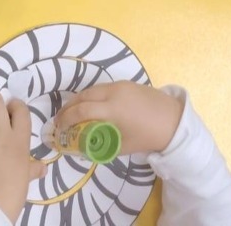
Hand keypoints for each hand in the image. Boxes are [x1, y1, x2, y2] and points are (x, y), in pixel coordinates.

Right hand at [51, 81, 183, 156]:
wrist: (172, 119)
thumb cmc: (147, 136)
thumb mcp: (122, 146)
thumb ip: (100, 145)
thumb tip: (83, 147)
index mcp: (112, 109)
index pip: (82, 110)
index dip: (67, 118)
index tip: (58, 128)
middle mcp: (114, 92)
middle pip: (84, 96)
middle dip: (69, 107)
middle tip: (60, 120)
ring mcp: (120, 85)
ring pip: (92, 89)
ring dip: (79, 99)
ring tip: (71, 113)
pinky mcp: (126, 83)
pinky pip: (102, 87)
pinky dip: (91, 95)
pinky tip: (89, 106)